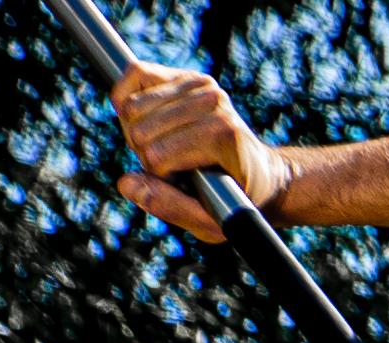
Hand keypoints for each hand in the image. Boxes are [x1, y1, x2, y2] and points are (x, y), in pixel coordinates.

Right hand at [109, 64, 289, 240]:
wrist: (263, 174)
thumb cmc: (237, 199)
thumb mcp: (211, 221)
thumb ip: (169, 206)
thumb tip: (126, 184)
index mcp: (224, 135)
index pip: (156, 155)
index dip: (160, 175)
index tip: (186, 181)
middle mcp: (216, 102)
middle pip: (139, 130)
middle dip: (146, 152)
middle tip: (174, 161)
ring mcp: (202, 84)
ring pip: (131, 108)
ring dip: (139, 131)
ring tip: (167, 144)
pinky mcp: (186, 75)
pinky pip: (134, 75)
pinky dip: (126, 98)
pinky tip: (142, 118)